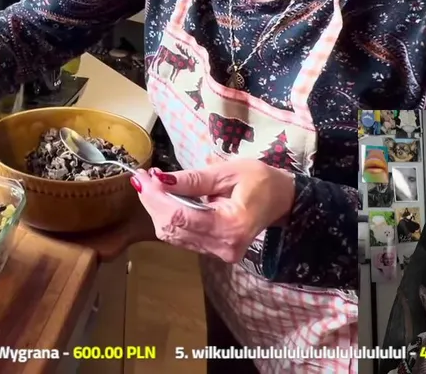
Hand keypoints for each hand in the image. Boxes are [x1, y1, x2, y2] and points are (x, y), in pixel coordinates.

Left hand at [131, 159, 294, 262]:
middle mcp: (224, 246)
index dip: (156, 198)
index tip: (143, 176)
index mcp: (231, 225)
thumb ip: (193, 179)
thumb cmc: (260, 180)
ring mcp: (219, 253)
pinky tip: (164, 199)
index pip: (181, 216)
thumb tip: (159, 179)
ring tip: (151, 185)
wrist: (282, 200)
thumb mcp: (228, 172)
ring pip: (173, 236)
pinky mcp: (215, 253)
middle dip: (152, 202)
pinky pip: (182, 238)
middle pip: (173, 229)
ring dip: (158, 210)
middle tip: (143, 177)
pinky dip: (169, 218)